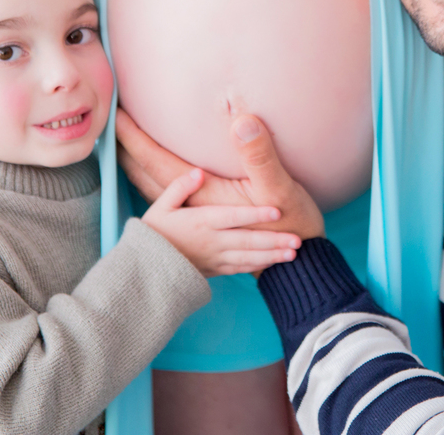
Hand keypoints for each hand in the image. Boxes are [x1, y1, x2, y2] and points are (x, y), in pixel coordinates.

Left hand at [116, 108, 324, 240]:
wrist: (299, 259)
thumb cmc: (292, 221)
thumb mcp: (280, 185)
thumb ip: (259, 154)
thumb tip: (241, 121)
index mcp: (206, 193)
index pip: (159, 160)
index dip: (136, 138)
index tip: (118, 114)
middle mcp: (195, 206)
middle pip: (148, 176)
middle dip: (127, 151)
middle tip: (108, 126)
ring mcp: (200, 217)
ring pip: (156, 191)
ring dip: (135, 170)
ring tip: (120, 150)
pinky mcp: (207, 223)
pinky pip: (170, 204)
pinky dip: (154, 188)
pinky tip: (150, 181)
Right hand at [141, 169, 300, 276]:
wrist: (145, 270)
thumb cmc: (153, 234)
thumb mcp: (160, 207)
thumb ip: (179, 188)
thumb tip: (198, 172)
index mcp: (200, 223)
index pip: (233, 217)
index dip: (255, 214)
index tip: (277, 211)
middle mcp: (211, 242)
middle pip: (247, 241)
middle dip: (274, 240)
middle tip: (298, 239)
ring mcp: (214, 259)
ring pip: (249, 258)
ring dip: (273, 255)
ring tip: (295, 252)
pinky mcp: (215, 270)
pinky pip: (241, 269)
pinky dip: (259, 266)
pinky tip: (276, 261)